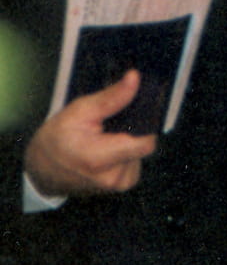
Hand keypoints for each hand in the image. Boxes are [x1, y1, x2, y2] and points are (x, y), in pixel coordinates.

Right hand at [24, 69, 156, 197]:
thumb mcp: (79, 111)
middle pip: (144, 144)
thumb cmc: (56, 140)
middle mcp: (115, 177)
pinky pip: (135, 160)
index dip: (145, 123)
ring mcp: (120, 184)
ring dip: (128, 141)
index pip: (146, 143)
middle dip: (132, 129)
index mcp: (102, 159)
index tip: (135, 111)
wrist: (43, 170)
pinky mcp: (123, 184)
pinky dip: (126, 151)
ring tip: (105, 136)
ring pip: (140, 151)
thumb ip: (111, 98)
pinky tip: (108, 147)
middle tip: (110, 123)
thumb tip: (134, 79)